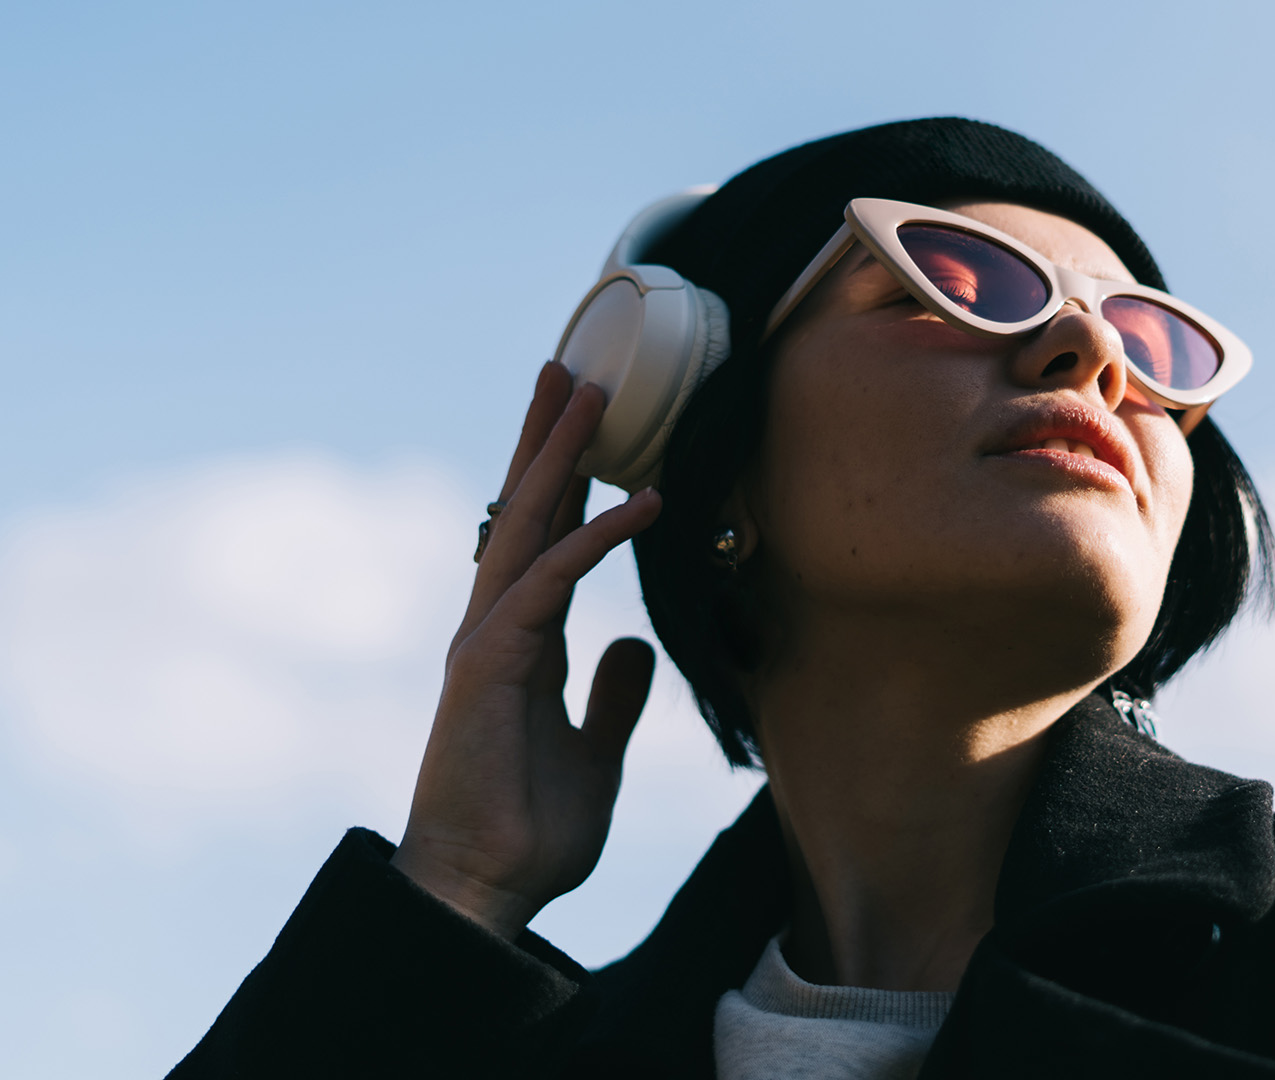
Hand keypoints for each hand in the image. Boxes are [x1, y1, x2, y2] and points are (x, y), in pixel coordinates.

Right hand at [391, 362, 663, 935]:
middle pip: (522, 512)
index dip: (565, 482)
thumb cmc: (529, 832)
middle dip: (548, 439)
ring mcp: (488, 642)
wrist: (484, 891)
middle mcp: (497, 628)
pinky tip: (639, 503)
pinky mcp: (490, 665)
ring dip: (558, 455)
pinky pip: (550, 583)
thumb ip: (611, 700)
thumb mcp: (596, 756)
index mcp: (521, 644)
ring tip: (587, 389)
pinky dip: (594, 538)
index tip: (586, 425)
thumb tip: (632, 647)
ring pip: (524, 526)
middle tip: (570, 369)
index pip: (544, 541)